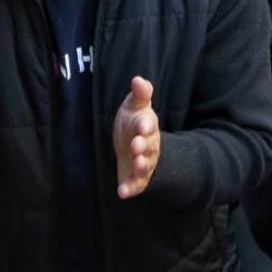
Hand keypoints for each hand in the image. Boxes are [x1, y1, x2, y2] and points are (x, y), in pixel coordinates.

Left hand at [113, 76, 159, 198]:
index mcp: (147, 127)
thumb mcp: (135, 105)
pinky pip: (136, 184)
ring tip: (136, 164)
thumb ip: (140, 94)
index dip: (146, 126)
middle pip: (149, 147)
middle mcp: (149, 145)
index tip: (142, 125)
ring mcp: (143, 162)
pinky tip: (122, 192)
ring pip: (145, 166)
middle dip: (143, 146)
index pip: (149, 126)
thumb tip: (138, 79)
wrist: (133, 141)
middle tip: (135, 145)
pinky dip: (130, 188)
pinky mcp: (136, 178)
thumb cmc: (134, 121)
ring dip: (141, 166)